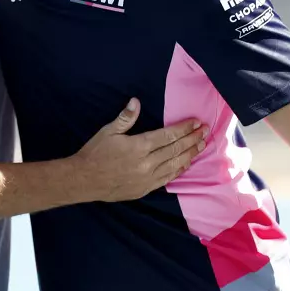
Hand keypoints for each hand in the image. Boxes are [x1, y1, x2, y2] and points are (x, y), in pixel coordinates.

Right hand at [73, 98, 206, 202]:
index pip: (168, 135)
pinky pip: (168, 178)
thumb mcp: (108, 132)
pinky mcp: (145, 189)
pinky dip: (179, 170)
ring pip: (175, 165)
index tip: (195, 122)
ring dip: (190, 154)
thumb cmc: (94, 153)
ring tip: (202, 145)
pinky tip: (187, 163)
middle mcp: (147, 163)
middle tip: (205, 131)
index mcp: (139, 146)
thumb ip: (125, 118)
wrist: (84, 180)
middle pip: (176, 149)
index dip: (184, 128)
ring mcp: (147, 178)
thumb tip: (136, 101)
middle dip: (192, 139)